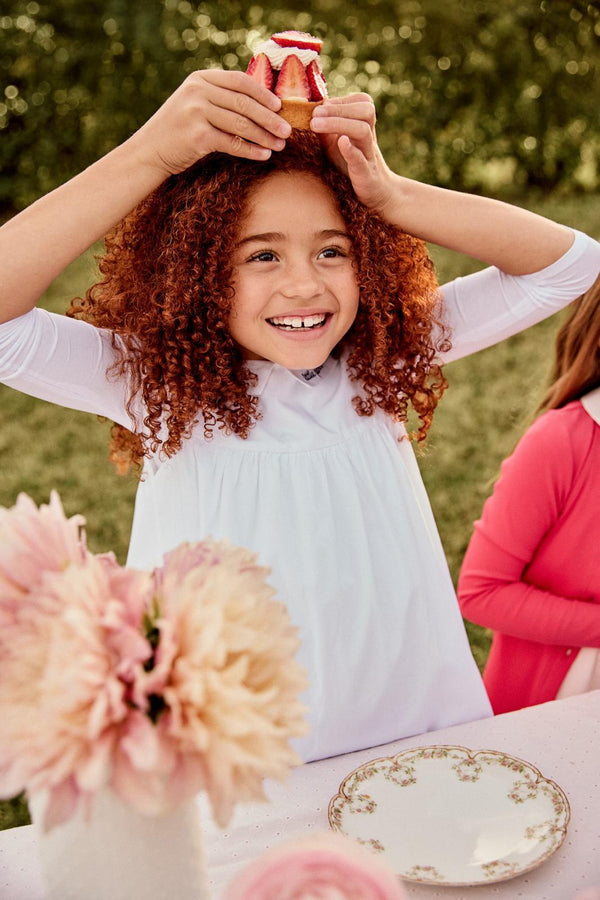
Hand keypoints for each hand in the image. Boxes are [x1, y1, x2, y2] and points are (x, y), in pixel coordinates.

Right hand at [130, 69, 291, 175]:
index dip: (263, 94)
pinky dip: (250, 150)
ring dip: (264, 136)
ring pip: (241, 124)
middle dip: (269, 118)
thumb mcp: (196, 104)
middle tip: (287, 130)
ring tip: (279, 145)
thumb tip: (261, 105)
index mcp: (201, 79)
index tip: (280, 106)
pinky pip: (232, 143)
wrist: (149, 151)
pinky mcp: (197, 135)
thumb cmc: (178, 130)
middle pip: (244, 103)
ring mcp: (196, 112)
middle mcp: (198, 91)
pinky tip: (264, 155)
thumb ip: (220, 98)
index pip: (240, 81)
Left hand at [310, 94, 393, 215]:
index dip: (341, 100)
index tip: (320, 107)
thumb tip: (305, 110)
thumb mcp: (334, 144)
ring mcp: (369, 155)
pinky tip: (340, 142)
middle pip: (366, 110)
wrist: (374, 193)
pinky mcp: (366, 174)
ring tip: (315, 125)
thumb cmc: (349, 166)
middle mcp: (369, 137)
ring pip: (363, 130)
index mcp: (364, 126)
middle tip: (315, 114)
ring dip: (339, 124)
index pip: (361, 101)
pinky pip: (361, 159)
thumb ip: (323, 128)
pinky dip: (351, 150)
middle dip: (339, 109)